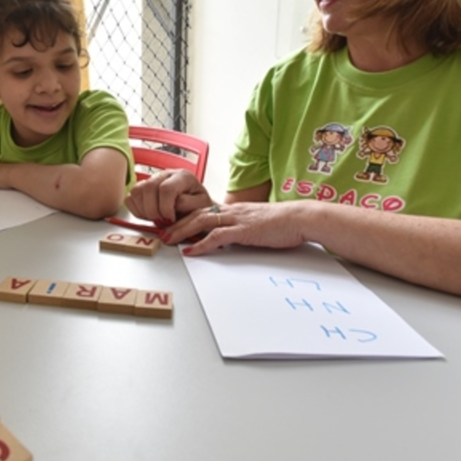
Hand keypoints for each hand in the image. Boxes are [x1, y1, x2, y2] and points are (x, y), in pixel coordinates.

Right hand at [124, 169, 212, 225]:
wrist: (195, 207)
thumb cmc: (198, 206)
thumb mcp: (202, 206)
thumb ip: (189, 204)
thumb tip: (174, 205)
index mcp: (183, 176)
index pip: (167, 188)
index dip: (165, 208)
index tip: (170, 220)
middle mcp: (165, 175)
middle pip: (149, 187)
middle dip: (154, 211)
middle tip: (162, 223)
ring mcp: (152, 180)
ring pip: (137, 191)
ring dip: (144, 211)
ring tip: (157, 219)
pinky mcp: (142, 189)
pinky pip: (130, 198)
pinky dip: (137, 210)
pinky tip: (149, 216)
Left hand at [168, 201, 309, 254]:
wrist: (300, 218)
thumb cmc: (281, 222)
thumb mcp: (255, 223)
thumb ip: (240, 228)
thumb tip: (228, 238)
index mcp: (232, 209)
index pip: (202, 210)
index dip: (184, 217)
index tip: (171, 224)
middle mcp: (231, 210)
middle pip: (195, 213)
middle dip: (175, 223)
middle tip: (160, 232)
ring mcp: (236, 219)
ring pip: (201, 221)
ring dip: (181, 231)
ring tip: (168, 240)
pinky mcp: (244, 230)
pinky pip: (217, 236)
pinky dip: (201, 244)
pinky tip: (191, 251)